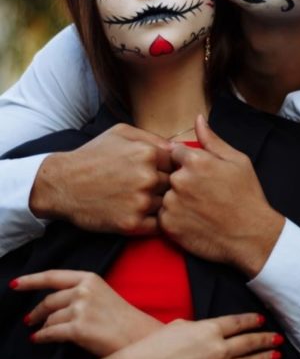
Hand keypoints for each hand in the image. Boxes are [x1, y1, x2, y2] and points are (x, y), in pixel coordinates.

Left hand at [13, 269, 161, 356]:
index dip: (31, 280)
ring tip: (41, 332)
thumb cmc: (120, 317)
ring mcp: (81, 309)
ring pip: (50, 318)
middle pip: (49, 300)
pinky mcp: (79, 328)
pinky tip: (38, 339)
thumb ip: (79, 291)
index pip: (53, 276)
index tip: (16, 284)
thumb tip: (52, 302)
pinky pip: (51, 332)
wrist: (136, 336)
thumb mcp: (101, 293)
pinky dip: (42, 337)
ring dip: (43, 326)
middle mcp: (84, 290)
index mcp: (89, 277)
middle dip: (36, 311)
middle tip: (29, 319)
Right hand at [30, 124, 172, 234]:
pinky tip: (143, 214)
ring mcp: (140, 202)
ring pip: (167, 205)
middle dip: (167, 185)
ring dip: (161, 204)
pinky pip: (158, 225)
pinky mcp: (132, 224)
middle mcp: (147, 177)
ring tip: (145, 200)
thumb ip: (152, 137)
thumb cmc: (92, 155)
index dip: (171, 167)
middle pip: (174, 184)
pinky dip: (155, 222)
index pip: (178, 162)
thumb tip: (178, 148)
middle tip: (152, 187)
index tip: (161, 171)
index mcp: (147, 153)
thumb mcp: (120, 132)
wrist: (62, 184)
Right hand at [116, 313, 282, 358]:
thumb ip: (199, 326)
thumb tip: (209, 330)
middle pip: (249, 342)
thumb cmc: (156, 346)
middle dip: (265, 339)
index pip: (238, 322)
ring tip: (275, 355)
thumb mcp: (179, 325)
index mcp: (209, 328)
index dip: (252, 321)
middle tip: (278, 337)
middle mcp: (218, 348)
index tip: (262, 320)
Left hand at [159, 115, 284, 277]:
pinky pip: (163, 215)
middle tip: (201, 194)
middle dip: (181, 180)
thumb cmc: (246, 196)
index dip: (186, 162)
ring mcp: (172, 204)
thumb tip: (198, 118)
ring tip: (199, 209)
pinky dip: (174, 218)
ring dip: (176, 199)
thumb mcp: (237, 161)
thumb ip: (212, 140)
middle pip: (169, 173)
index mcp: (195, 161)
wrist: (250, 236)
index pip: (175, 152)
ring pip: (165, 195)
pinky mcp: (168, 225)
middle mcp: (179, 180)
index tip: (199, 174)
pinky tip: (193, 220)